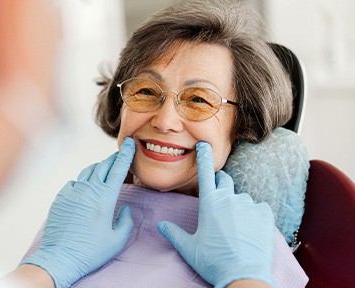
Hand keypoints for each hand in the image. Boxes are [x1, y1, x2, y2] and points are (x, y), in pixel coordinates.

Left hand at [21, 137, 135, 287]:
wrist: (60, 258)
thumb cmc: (90, 252)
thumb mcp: (117, 240)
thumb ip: (126, 221)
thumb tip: (126, 208)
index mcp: (105, 198)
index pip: (118, 169)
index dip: (126, 155)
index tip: (130, 144)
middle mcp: (88, 190)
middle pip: (103, 166)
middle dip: (113, 158)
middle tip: (120, 155)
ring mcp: (72, 192)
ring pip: (88, 172)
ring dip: (98, 168)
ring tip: (104, 170)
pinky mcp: (60, 198)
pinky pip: (74, 183)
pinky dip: (82, 182)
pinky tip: (85, 188)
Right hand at [157, 142, 275, 287]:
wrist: (243, 276)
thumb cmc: (214, 261)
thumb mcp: (189, 248)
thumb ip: (174, 233)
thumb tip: (161, 225)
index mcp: (210, 203)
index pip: (205, 172)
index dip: (204, 156)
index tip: (203, 144)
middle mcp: (229, 199)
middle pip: (224, 180)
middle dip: (220, 184)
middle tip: (218, 199)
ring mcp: (248, 205)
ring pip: (241, 197)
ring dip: (237, 205)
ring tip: (235, 225)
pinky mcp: (264, 214)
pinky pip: (259, 207)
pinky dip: (254, 213)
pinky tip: (250, 228)